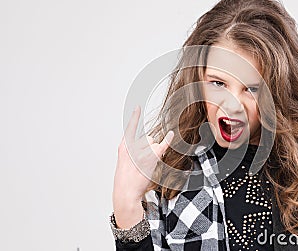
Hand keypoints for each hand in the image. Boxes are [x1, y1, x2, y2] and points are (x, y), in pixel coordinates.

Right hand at [112, 106, 173, 227]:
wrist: (126, 193)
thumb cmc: (126, 181)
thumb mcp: (124, 163)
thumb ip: (132, 153)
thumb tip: (148, 146)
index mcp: (124, 147)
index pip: (130, 128)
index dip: (135, 117)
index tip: (138, 107)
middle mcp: (133, 147)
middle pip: (148, 139)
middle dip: (149, 147)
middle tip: (143, 162)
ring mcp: (142, 152)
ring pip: (155, 144)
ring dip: (155, 153)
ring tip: (147, 166)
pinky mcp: (151, 158)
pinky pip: (162, 146)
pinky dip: (168, 140)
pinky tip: (171, 135)